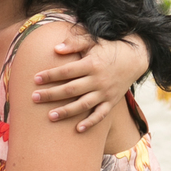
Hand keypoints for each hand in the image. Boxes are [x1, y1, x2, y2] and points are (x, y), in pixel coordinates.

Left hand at [32, 31, 148, 131]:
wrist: (136, 57)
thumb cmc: (110, 48)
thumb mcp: (94, 40)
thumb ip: (75, 43)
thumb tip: (56, 49)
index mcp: (91, 64)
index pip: (67, 71)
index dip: (50, 75)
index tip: (36, 79)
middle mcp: (98, 80)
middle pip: (71, 89)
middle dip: (51, 94)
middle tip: (34, 98)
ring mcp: (105, 92)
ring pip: (83, 104)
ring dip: (66, 112)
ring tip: (49, 116)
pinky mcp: (111, 101)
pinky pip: (101, 115)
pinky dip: (90, 123)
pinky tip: (78, 129)